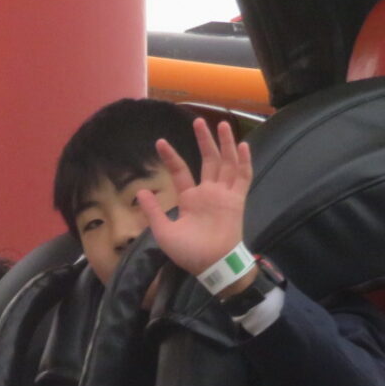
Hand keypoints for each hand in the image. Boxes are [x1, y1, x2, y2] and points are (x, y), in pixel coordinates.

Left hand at [135, 118, 253, 282]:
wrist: (212, 265)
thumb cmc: (189, 252)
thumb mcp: (164, 232)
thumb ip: (154, 211)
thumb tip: (140, 191)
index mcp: (190, 199)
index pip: (181, 172)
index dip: (171, 157)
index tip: (160, 142)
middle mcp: (208, 193)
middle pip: (208, 160)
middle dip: (204, 140)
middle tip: (198, 120)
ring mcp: (224, 194)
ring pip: (226, 163)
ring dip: (225, 144)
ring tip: (223, 124)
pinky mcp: (237, 199)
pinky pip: (242, 177)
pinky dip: (244, 161)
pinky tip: (243, 145)